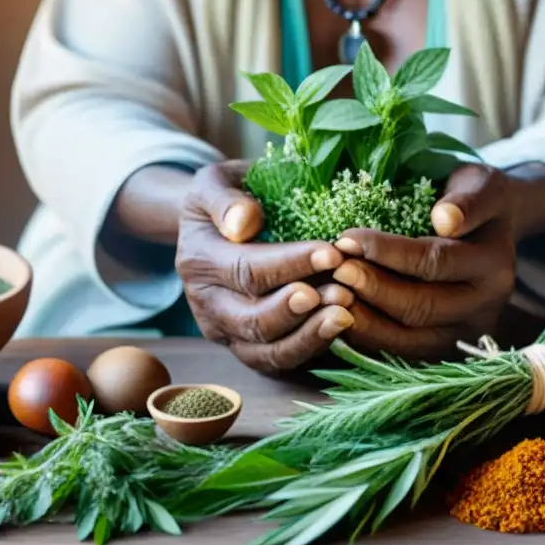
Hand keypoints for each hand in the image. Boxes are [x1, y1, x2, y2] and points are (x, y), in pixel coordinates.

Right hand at [177, 161, 355, 372]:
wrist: (218, 225)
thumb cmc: (227, 198)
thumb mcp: (215, 183)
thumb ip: (225, 199)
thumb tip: (244, 222)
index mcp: (199, 262)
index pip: (247, 269)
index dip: (290, 265)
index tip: (331, 253)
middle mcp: (208, 305)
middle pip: (254, 320)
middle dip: (301, 309)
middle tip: (343, 291)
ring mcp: (227, 332)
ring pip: (267, 351)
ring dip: (309, 336)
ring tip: (346, 314)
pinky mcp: (248, 348)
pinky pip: (279, 361)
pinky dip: (311, 349)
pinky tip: (341, 330)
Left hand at [331, 164, 521, 359]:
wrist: (494, 231)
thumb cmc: (479, 201)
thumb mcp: (482, 186)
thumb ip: (468, 201)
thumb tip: (444, 219)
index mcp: (495, 269)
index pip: (434, 263)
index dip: (387, 253)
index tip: (346, 238)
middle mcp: (484, 310)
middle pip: (420, 307)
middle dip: (371, 289)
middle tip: (334, 269)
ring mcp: (464, 336)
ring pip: (408, 339)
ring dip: (364, 319)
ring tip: (331, 293)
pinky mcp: (443, 350)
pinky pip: (400, 351)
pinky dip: (367, 337)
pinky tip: (339, 315)